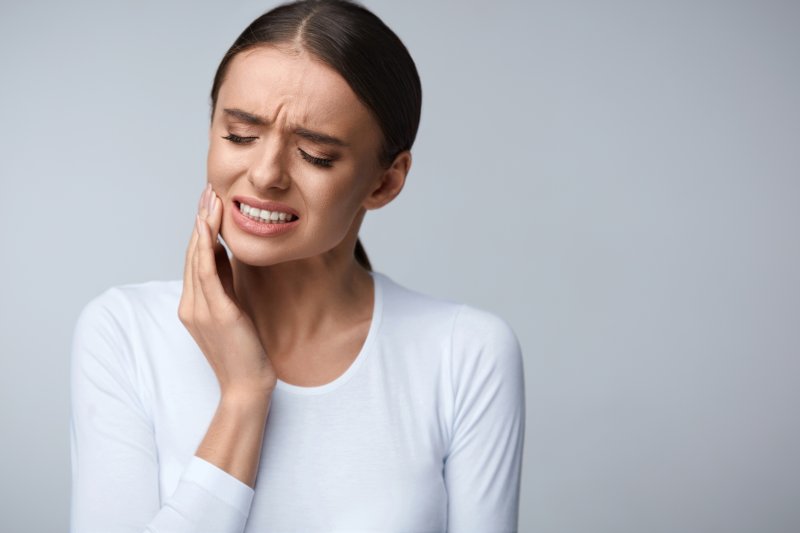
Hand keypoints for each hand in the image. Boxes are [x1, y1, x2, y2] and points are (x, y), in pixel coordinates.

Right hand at [178, 183, 276, 398]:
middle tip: (209, 190)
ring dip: (203, 224)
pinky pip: (206, 273)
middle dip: (201, 219)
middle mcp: (191, 304)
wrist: (248, 387)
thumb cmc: (245, 351)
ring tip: (211, 197)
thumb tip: (226, 256)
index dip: (202, 229)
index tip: (210, 202)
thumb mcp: (233, 310)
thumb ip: (226, 285)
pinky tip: (209, 225)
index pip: (195, 259)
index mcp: (194, 304)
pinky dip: (205, 246)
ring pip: (196, 257)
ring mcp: (200, 309)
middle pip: (193, 253)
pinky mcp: (217, 313)